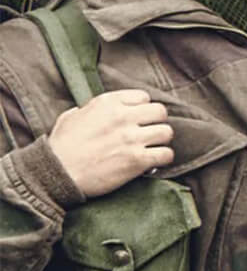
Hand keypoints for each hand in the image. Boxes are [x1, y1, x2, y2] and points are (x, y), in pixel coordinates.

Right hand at [48, 90, 173, 197]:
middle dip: (156, 122)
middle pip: (160, 112)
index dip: (142, 108)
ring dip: (161, 141)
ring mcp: (131, 138)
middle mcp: (123, 117)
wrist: (55, 174)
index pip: (143, 97)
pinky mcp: (136, 160)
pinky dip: (164, 158)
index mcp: (108, 103)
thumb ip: (91, 108)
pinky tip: (154, 162)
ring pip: (166, 132)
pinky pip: (166, 154)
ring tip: (153, 147)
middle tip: (149, 133)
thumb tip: (101, 109)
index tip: (138, 119)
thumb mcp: (72, 116)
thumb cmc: (60, 146)